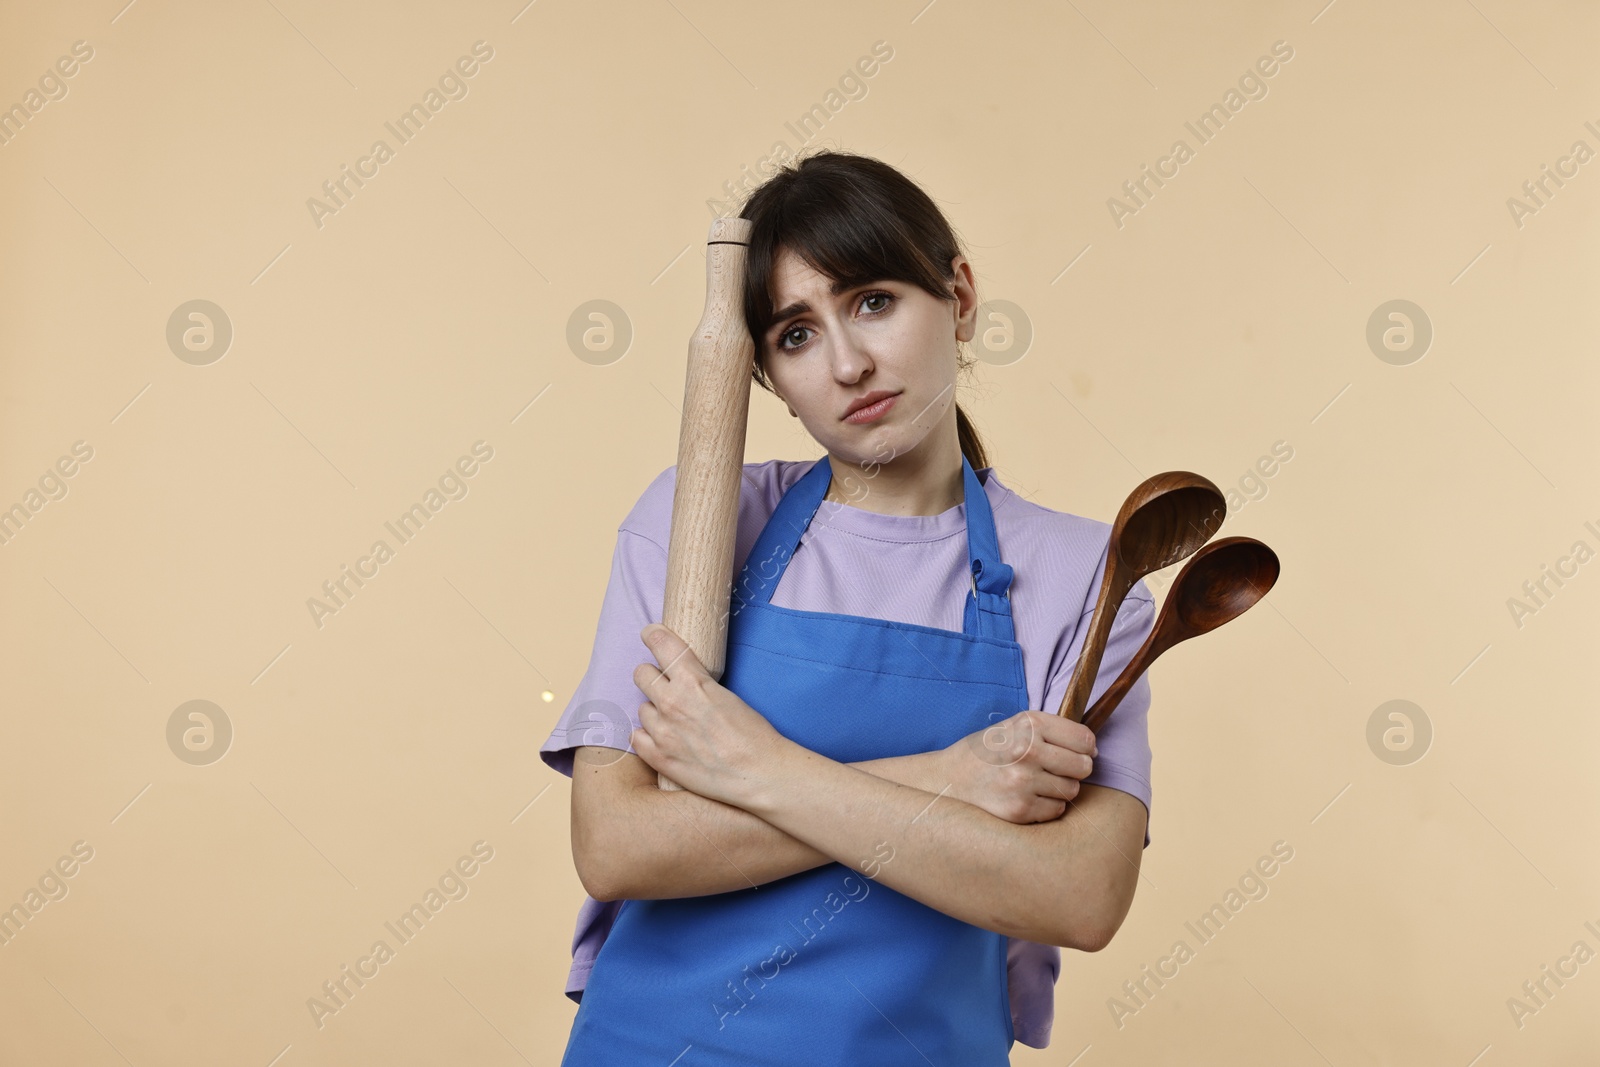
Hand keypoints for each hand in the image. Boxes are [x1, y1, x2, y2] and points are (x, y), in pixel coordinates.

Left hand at [630, 623, 786, 805]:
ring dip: (654, 710)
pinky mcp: (659, 757)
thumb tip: (684, 681)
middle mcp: (671, 702)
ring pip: (641, 707)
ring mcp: (662, 731)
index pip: (660, 644)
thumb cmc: (753, 734)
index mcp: (692, 681)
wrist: (759, 773)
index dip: (653, 636)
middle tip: (665, 685)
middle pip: (641, 673)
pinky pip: (636, 736)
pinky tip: (662, 738)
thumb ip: (699, 685)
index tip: (651, 635)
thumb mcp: (727, 694)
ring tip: (674, 720)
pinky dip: (646, 735)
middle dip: (652, 675)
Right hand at [940, 710, 1096, 823]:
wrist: (949, 779)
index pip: (1085, 739)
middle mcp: (1027, 750)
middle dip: (1076, 769)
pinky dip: (1047, 806)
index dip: (1086, 748)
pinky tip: (1027, 797)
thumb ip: (1051, 731)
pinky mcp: (1019, 809)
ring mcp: (1022, 782)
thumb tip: (1092, 749)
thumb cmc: (987, 752)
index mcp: (1029, 724)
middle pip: (1083, 766)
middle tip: (1057, 769)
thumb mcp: (1014, 726)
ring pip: (1072, 790)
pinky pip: (1056, 810)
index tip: (1077, 752)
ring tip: (1037, 782)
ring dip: (1060, 789)